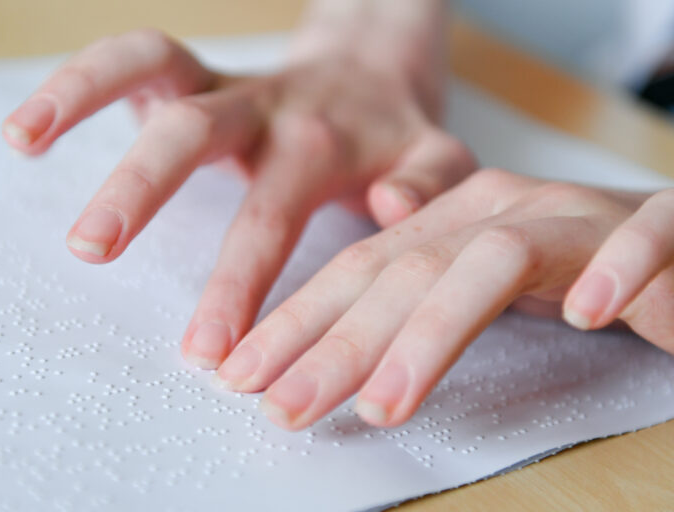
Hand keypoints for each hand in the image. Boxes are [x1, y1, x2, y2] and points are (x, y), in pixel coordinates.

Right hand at [2, 15, 474, 368]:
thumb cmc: (395, 136)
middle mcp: (270, 108)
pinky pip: (132, 60)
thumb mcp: (437, 159)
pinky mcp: (195, 72)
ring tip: (24, 142)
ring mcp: (229, 85)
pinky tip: (28, 128)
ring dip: (84, 100)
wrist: (375, 69)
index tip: (211, 356)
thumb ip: (429, 184)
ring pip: (155, 76)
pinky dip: (77, 84)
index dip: (243, 283)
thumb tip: (391, 206)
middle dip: (142, 194)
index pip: (274, 213)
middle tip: (92, 258)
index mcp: (324, 143)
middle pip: (198, 138)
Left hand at [212, 169, 673, 429]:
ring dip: (432, 333)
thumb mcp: (474, 280)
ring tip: (382, 404)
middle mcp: (504, 206)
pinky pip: (643, 239)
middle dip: (337, 343)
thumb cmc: (566, 263)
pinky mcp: (659, 228)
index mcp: (453, 218)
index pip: (360, 270)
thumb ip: (416, 290)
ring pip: (494, 260)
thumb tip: (347, 309)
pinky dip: (616, 270)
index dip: (298, 322)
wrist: (668, 235)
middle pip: (406, 270)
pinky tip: (584, 317)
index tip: (242, 375)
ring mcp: (578, 214)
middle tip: (284, 406)